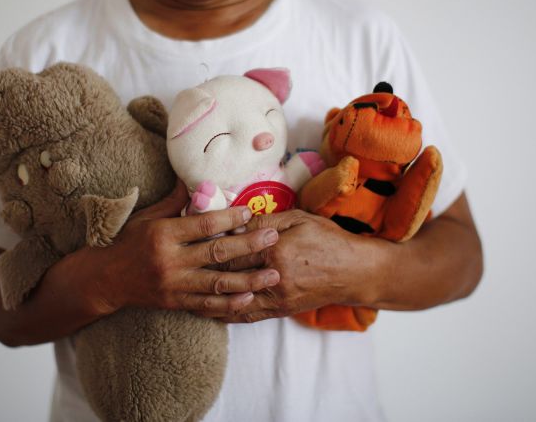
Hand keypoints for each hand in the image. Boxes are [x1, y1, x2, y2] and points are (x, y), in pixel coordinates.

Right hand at [79, 181, 282, 317]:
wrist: (105, 279)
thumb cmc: (128, 241)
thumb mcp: (147, 216)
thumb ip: (173, 201)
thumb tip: (193, 178)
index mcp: (163, 234)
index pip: (203, 224)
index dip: (229, 218)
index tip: (250, 213)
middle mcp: (170, 260)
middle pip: (217, 252)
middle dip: (249, 245)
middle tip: (273, 238)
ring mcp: (174, 284)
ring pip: (218, 283)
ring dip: (249, 279)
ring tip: (273, 274)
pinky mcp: (175, 302)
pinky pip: (207, 305)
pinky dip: (230, 304)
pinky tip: (250, 298)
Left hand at [197, 209, 374, 323]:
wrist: (355, 272)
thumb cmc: (328, 239)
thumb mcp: (298, 219)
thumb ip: (266, 221)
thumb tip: (235, 221)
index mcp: (276, 250)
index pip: (232, 248)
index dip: (209, 244)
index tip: (190, 239)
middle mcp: (273, 277)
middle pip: (228, 273)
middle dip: (203, 268)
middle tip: (181, 262)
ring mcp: (276, 298)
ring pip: (233, 298)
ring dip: (208, 295)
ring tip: (184, 288)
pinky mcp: (280, 311)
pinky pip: (247, 315)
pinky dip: (226, 313)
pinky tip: (209, 310)